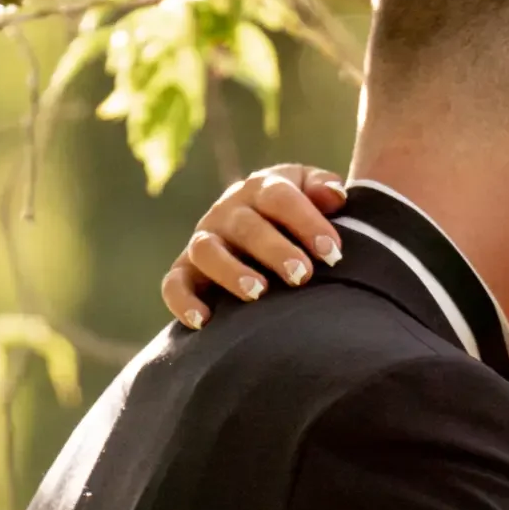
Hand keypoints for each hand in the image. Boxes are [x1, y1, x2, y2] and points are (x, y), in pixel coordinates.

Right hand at [161, 165, 348, 328]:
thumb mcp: (310, 191)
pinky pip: (173, 283)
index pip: (280, 198)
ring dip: (230, 271)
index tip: (333, 252)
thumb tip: (335, 196)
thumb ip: (324, 188)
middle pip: (247, 226)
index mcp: (261, 189)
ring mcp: (204, 239)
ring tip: (257, 293)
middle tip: (302, 275)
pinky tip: (204, 320)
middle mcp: (228, 211)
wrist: (260, 226)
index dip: (307, 223)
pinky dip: (183, 300)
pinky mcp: (185, 269)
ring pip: (206, 250)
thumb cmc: (295, 213)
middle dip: (275, 251)